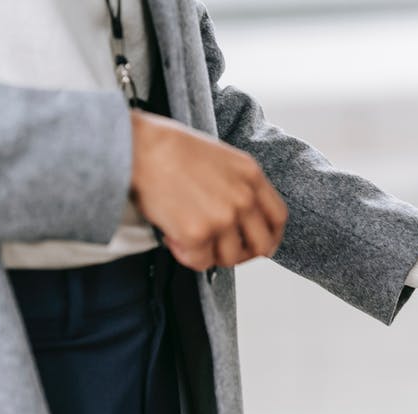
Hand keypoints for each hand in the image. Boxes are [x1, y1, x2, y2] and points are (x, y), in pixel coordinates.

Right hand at [129, 111, 287, 270]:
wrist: (140, 147)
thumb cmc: (171, 148)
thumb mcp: (221, 158)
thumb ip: (238, 186)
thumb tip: (239, 218)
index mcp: (252, 176)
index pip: (278, 218)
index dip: (270, 237)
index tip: (254, 244)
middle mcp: (244, 199)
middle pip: (262, 245)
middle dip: (243, 255)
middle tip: (221, 251)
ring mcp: (223, 218)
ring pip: (229, 258)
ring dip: (209, 254)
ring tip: (187, 236)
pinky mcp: (197, 234)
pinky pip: (200, 262)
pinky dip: (185, 255)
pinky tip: (171, 236)